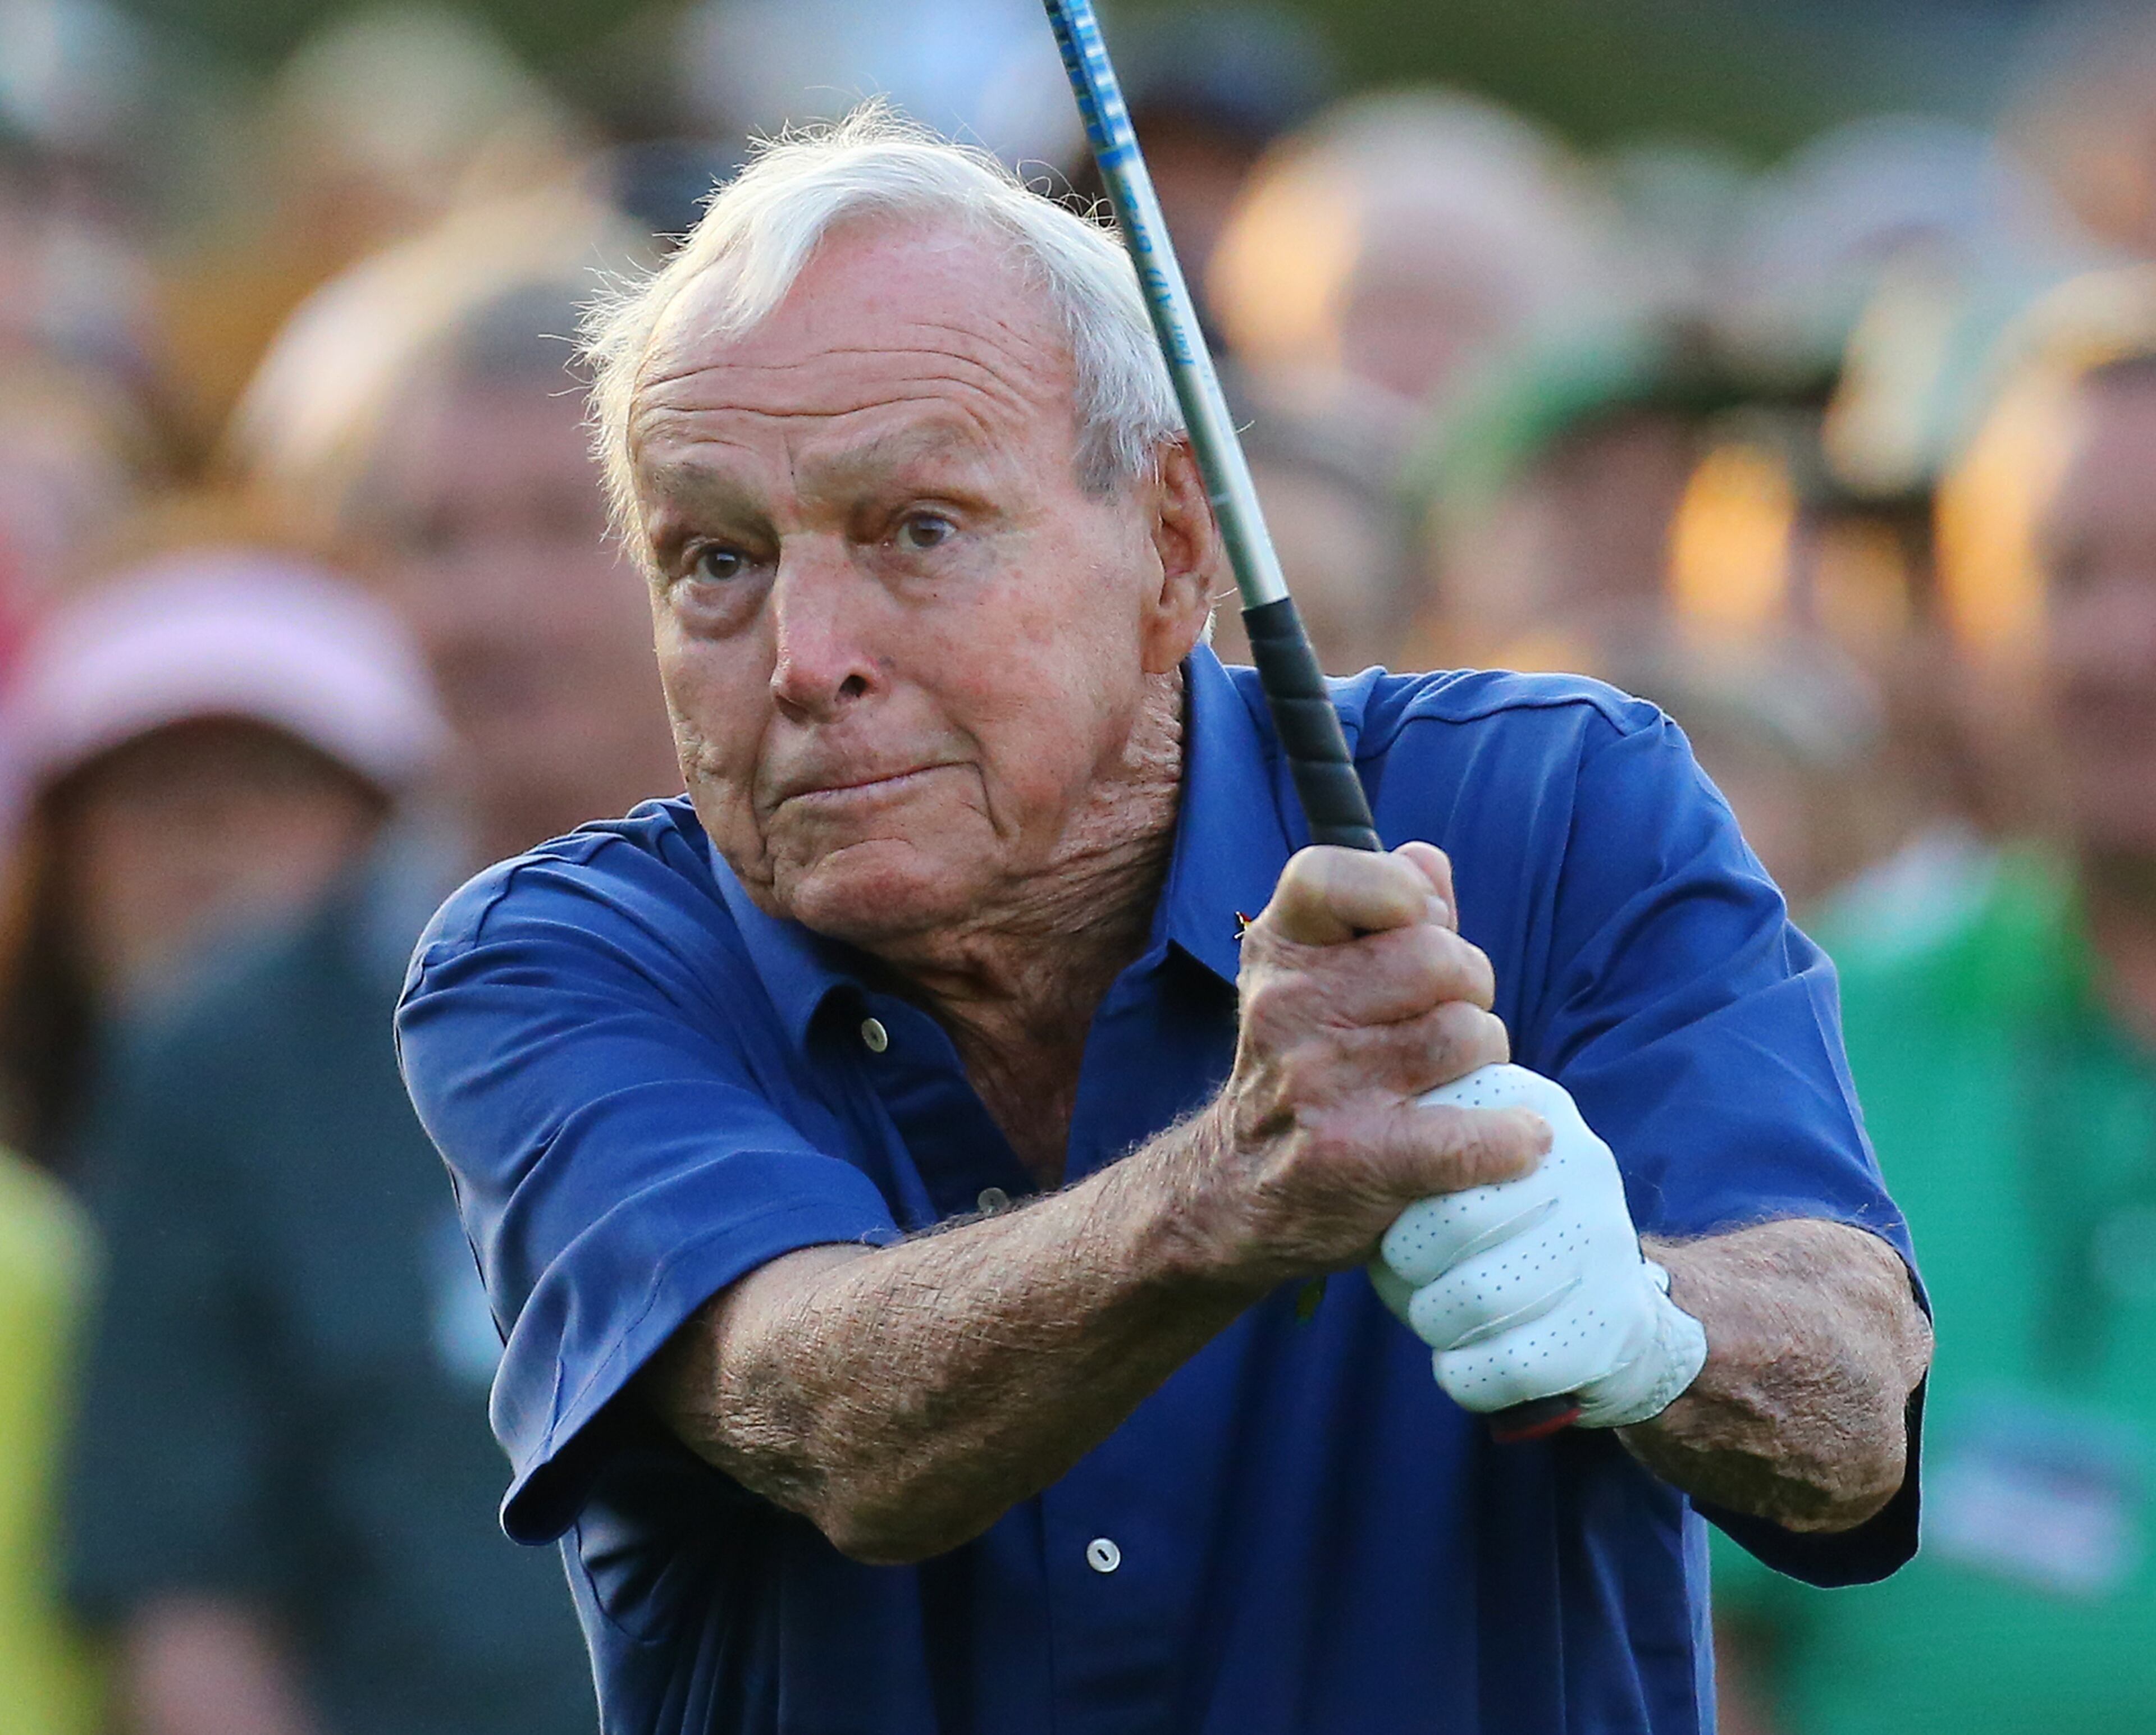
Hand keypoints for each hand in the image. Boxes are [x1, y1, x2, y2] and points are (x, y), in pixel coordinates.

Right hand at [1169, 843, 1549, 1290]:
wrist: (1235, 1196)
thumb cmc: (1299, 1071)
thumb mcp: (1313, 977)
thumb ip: (1375, 912)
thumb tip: (1427, 859)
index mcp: (1279, 949)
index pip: (1337, 873)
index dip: (1401, 892)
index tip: (1415, 927)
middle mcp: (1288, 1007)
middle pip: (1439, 956)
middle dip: (1468, 987)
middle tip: (1444, 1023)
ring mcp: (1319, 1082)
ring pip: (1468, 1034)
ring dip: (1484, 1061)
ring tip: (1451, 1082)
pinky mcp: (1354, 1158)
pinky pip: (1475, 1132)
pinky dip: (1513, 1139)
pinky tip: (1512, 1141)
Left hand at [1368, 1065, 1706, 1427]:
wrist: (1610, 1318)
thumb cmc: (1497, 1242)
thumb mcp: (1456, 1175)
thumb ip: (1407, 1163)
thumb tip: (1352, 1191)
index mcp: (1526, 1107)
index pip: (1432, 1144)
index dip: (1401, 1207)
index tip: (1405, 1227)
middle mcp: (1577, 1161)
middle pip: (1451, 1220)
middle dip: (1411, 1267)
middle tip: (1418, 1280)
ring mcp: (1602, 1241)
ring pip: (1474, 1296)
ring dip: (1436, 1322)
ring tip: (1445, 1317)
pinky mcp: (1613, 1323)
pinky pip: (1506, 1364)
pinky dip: (1469, 1376)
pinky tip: (1472, 1363)